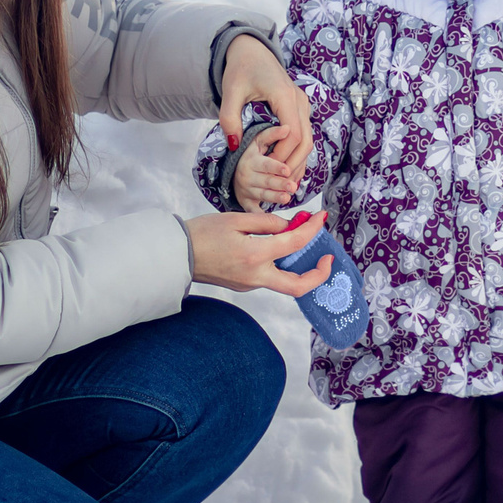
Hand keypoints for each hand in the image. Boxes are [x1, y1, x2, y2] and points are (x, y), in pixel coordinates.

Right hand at [185, 208, 331, 296]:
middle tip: (327, 258)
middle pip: (298, 286)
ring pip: (284, 283)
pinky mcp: (243, 285)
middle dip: (319, 274)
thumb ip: (268, 223)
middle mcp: (255, 276)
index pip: (295, 243)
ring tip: (300, 241)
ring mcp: (249, 285)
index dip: (312, 228)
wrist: (176, 255)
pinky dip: (280, 263)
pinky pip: (270, 277)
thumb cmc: (202, 233)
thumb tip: (290, 226)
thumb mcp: (236, 219)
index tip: (320, 217)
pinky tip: (279, 247)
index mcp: (255, 256)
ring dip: (298, 266)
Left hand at [219, 36, 310, 188]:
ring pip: (309, 138)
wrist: (251, 50)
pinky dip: (298, 151)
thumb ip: (229, 119)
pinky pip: (305, 133)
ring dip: (298, 160)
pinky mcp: (300, 107)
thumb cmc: (240, 69)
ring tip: (286, 181)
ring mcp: (302, 104)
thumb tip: (234, 145)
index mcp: (285, 96)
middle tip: (281, 183)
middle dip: (294, 163)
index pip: (293, 134)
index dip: (283, 155)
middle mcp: (300, 101)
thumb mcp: (230, 92)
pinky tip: (287, 166)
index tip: (269, 169)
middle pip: (306, 140)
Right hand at [232, 126, 298, 211]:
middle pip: (266, 181)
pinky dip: (261, 218)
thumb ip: (272, 134)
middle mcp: (247, 177)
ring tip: (287, 198)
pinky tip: (272, 222)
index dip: (276, 167)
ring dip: (275, 198)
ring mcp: (246, 192)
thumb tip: (288, 128)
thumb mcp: (258, 141)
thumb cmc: (251, 156)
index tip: (287, 169)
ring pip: (263, 195)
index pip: (265, 164)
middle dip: (280, 184)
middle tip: (293, 187)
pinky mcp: (246, 204)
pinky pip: (254, 212)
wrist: (234, 172)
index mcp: (251, 161)